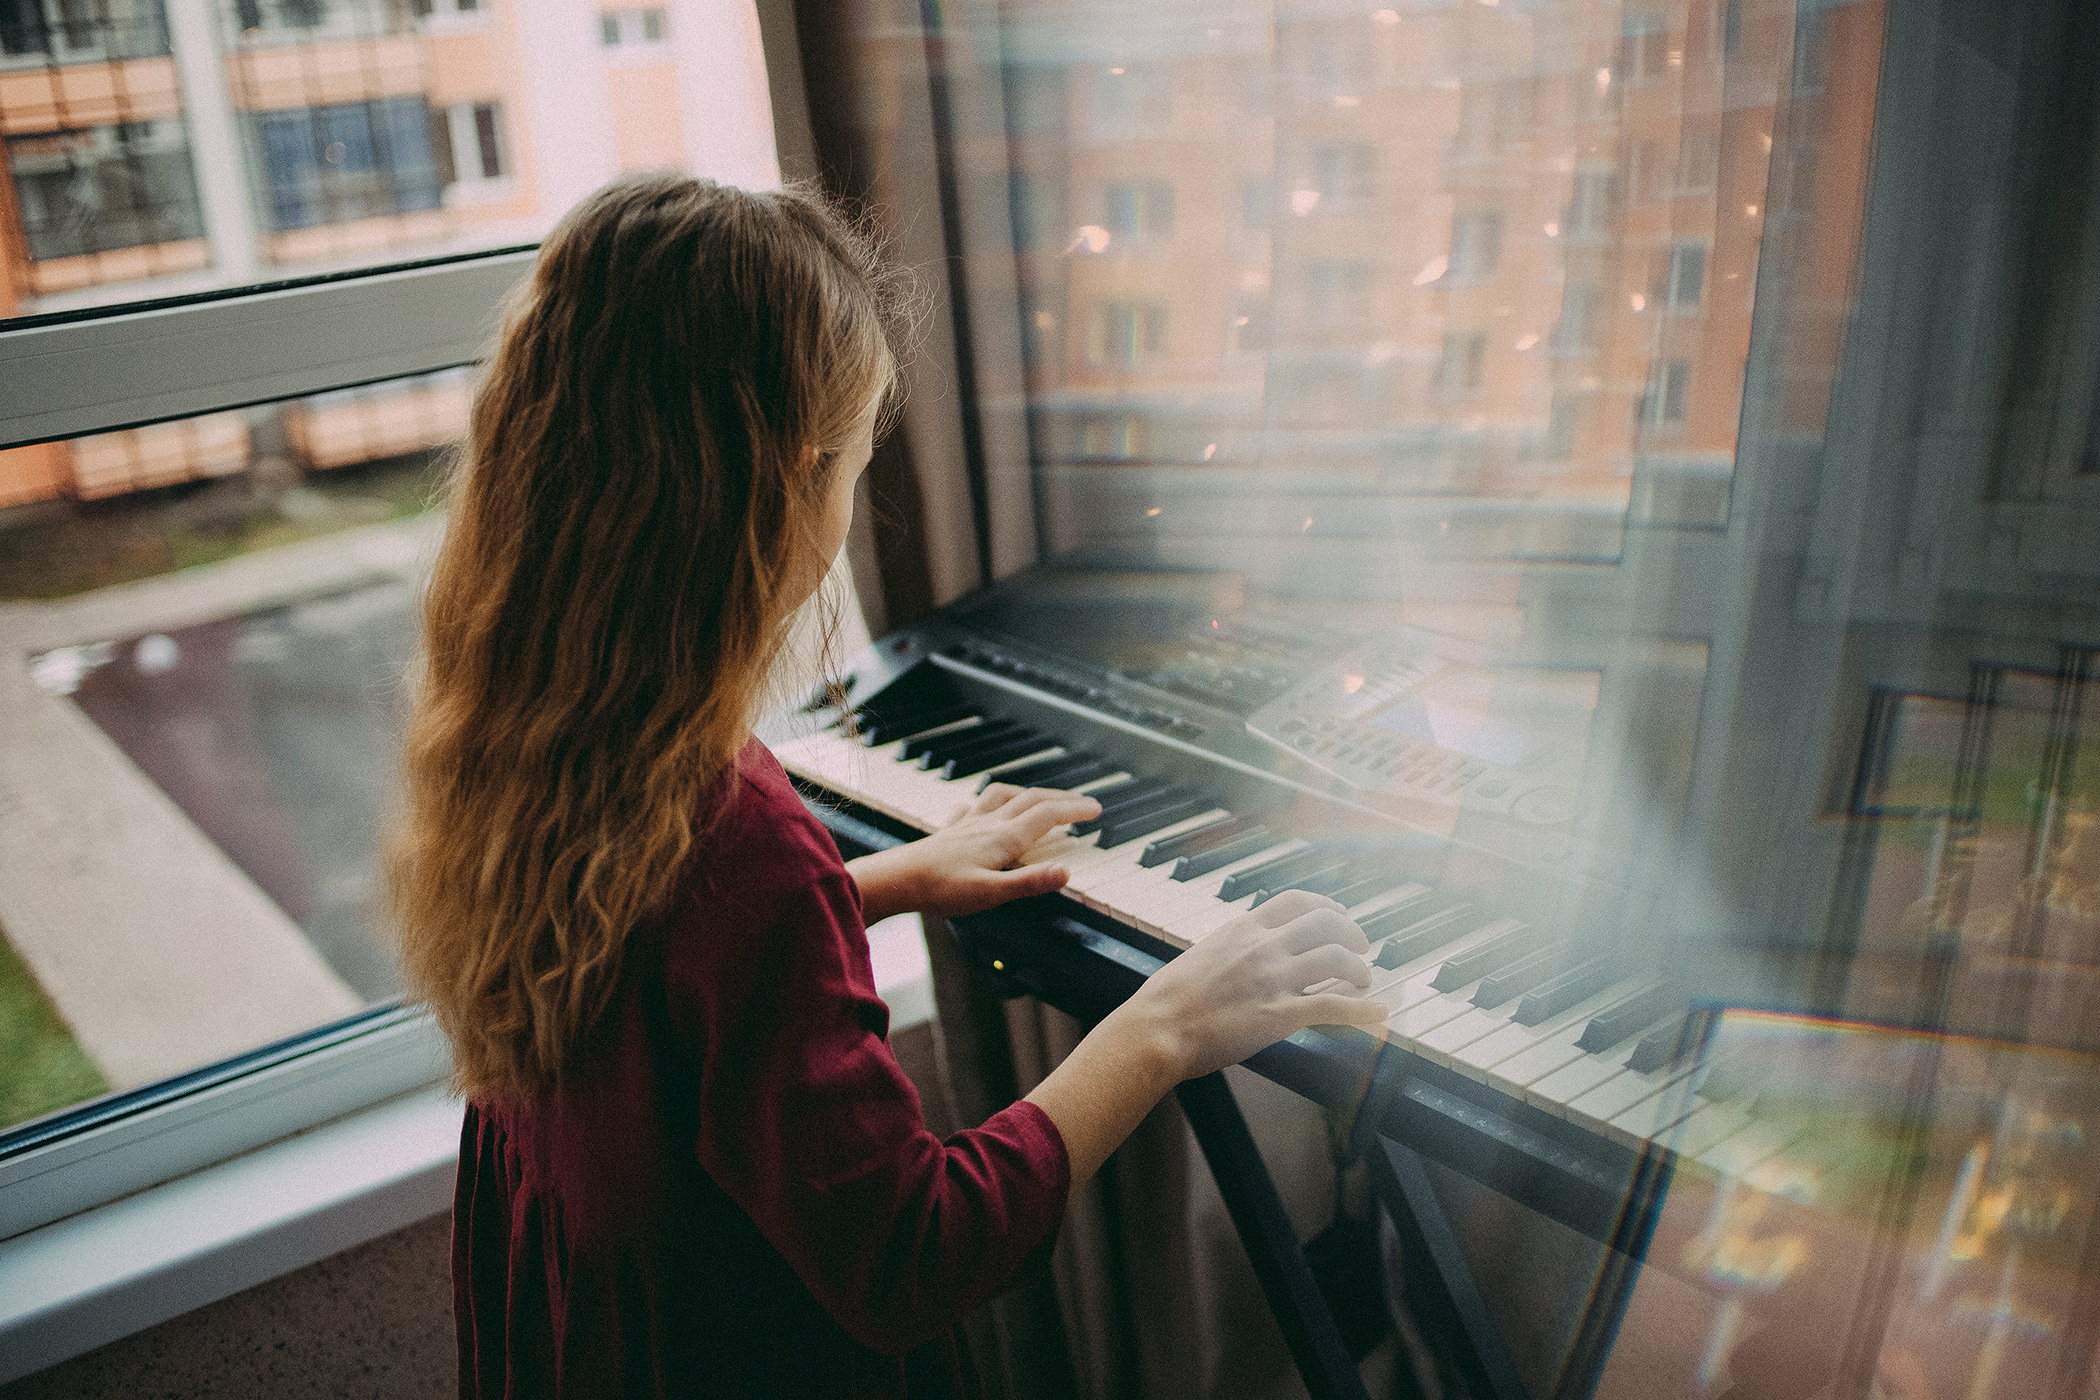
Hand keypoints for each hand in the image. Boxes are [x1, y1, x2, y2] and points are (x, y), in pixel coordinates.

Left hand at [846, 784, 1102, 922]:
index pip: (1048, 815)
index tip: (1097, 810)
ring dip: (1026, 792)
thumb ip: (1030, 882)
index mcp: (1003, 838)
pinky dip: (985, 802)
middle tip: (1081, 802)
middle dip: (1060, 798)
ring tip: (1038, 796)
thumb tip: (1066, 872)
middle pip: (1031, 800)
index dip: (1075, 810)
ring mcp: (967, 825)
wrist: (896, 880)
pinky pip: (970, 807)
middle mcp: (987, 824)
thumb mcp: (991, 893)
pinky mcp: (948, 831)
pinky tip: (980, 807)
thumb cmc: (940, 890)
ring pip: (1002, 796)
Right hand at [1109, 890, 1385, 1081]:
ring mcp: (1274, 979)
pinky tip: (1379, 1012)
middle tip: (1361, 948)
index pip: (1296, 901)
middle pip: (1327, 924)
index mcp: (1243, 929)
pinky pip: (1335, 1005)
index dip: (1327, 906)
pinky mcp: (1280, 1015)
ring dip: (1361, 969)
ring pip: (1338, 960)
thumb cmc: (1168, 1000)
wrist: (1157, 1028)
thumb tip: (1242, 954)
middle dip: (1352, 934)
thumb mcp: (1202, 956)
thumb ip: (1231, 950)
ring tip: (1365, 981)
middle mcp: (1264, 947)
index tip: (1339, 916)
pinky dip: (1365, 1009)